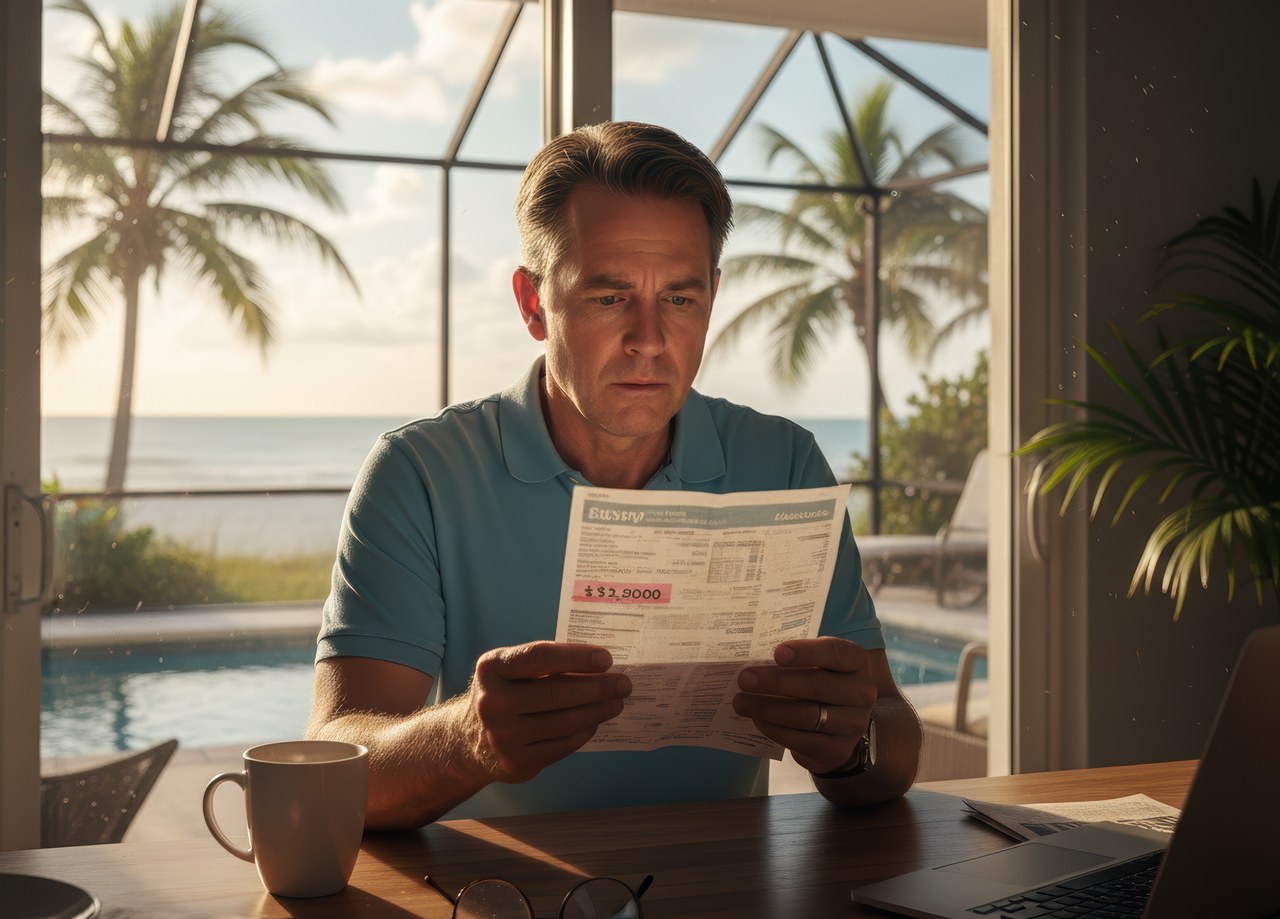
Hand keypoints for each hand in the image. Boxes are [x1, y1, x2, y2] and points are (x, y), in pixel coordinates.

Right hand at [466, 641, 631, 782]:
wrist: (469, 739)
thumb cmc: (504, 694)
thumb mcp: (511, 670)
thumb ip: (545, 665)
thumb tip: (598, 665)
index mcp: (491, 668)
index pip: (540, 657)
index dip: (576, 657)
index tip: (606, 659)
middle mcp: (492, 702)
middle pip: (556, 692)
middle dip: (597, 687)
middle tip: (623, 683)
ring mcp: (502, 736)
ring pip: (564, 722)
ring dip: (597, 711)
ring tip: (616, 703)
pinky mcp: (516, 762)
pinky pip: (562, 746)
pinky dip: (584, 732)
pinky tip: (595, 722)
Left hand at [733, 637, 876, 774]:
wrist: (842, 725)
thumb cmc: (822, 681)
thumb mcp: (819, 663)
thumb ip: (797, 658)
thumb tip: (754, 656)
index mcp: (858, 663)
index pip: (836, 653)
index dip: (806, 652)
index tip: (776, 653)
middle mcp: (862, 693)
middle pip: (817, 686)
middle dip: (776, 682)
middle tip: (745, 679)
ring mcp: (852, 724)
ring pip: (806, 715)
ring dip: (768, 708)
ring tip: (741, 702)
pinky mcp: (837, 749)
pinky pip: (800, 739)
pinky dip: (773, 729)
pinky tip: (756, 719)